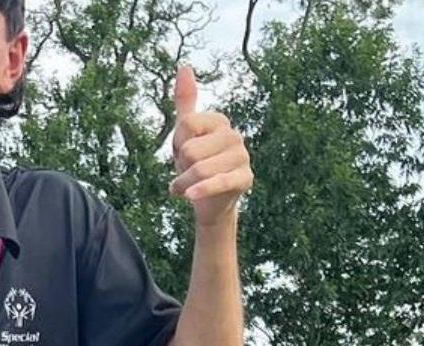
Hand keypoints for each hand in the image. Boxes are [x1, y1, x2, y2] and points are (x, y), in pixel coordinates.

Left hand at [169, 64, 252, 225]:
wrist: (209, 201)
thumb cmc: (196, 163)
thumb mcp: (185, 133)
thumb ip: (185, 101)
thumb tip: (184, 66)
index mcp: (220, 120)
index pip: (185, 125)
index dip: (177, 144)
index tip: (183, 152)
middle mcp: (235, 135)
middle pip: (190, 150)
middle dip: (181, 166)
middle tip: (188, 172)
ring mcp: (243, 157)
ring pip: (199, 169)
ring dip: (184, 183)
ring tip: (186, 187)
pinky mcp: (246, 179)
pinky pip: (218, 182)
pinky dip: (201, 190)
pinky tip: (189, 196)